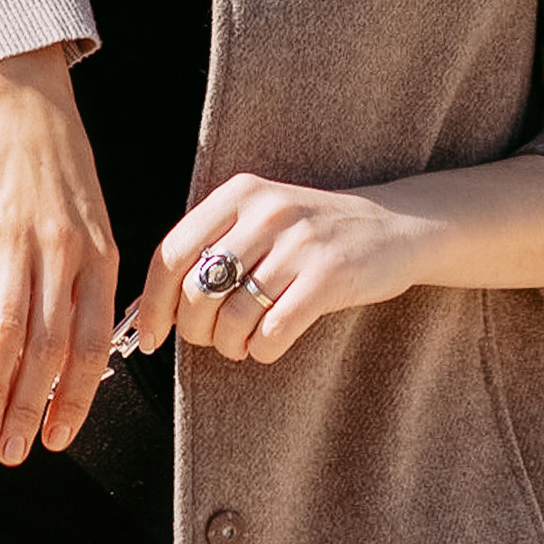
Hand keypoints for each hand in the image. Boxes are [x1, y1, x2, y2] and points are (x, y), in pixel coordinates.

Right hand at [0, 44, 118, 462]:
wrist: (25, 97)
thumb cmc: (62, 163)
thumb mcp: (96, 218)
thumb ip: (94, 277)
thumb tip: (99, 338)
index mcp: (102, 254)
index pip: (93, 344)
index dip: (75, 399)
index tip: (58, 438)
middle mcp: (66, 253)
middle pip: (51, 350)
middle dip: (30, 409)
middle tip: (13, 452)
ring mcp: (22, 241)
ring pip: (11, 332)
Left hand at [138, 172, 413, 367]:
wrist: (394, 225)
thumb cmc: (312, 234)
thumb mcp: (260, 221)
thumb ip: (210, 249)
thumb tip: (149, 310)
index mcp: (238, 194)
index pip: (171, 252)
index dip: (152, 303)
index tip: (149, 337)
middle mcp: (264, 212)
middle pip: (196, 291)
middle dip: (195, 331)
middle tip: (212, 339)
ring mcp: (298, 243)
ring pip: (231, 318)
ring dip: (230, 346)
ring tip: (243, 343)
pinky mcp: (329, 276)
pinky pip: (272, 333)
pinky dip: (262, 350)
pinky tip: (270, 343)